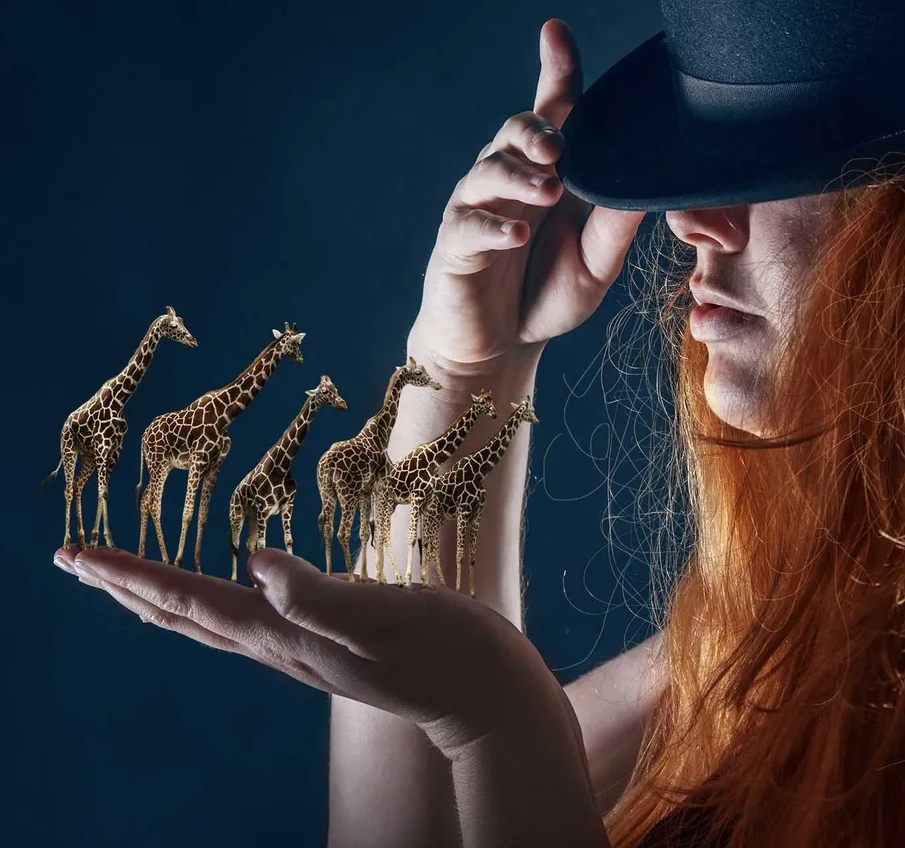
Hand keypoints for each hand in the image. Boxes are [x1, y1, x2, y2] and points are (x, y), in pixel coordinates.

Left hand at [56, 545, 579, 760]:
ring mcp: (303, 650)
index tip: (75, 554)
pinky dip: (211, 603)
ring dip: (160, 598)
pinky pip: (245, 623)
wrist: (486, 693)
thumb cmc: (444, 650)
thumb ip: (320, 594)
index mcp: (285, 635)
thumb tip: (255, 563)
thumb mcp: (384, 617)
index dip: (131, 576)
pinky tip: (224, 592)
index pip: (189, 601)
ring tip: (126, 579)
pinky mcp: (327, 644)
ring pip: (209, 624)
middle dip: (127, 588)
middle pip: (184, 618)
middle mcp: (281, 647)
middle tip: (76, 560)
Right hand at [417, 18, 646, 373]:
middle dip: (537, 128)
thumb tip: (654, 185)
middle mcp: (511, 181)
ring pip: (489, 170)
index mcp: (551, 176)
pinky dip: (494, 225)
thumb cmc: (546, 295)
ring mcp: (479, 209)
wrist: (500, 348)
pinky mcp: (455, 245)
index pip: (553, 113)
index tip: (556, 32)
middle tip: (559, 145)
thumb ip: (617, 226)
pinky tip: (516, 233)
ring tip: (548, 190)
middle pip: (516, 131)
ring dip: (520, 176)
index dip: (555, 71)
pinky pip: (469, 224)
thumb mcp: (597, 264)